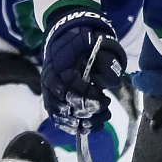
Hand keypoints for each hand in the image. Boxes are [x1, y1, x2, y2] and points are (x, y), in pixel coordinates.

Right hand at [40, 9, 125, 132]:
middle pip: (67, 106)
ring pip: (63, 116)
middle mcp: (50, 83)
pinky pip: (58, 119)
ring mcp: (49, 93)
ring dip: (84, 122)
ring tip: (102, 118)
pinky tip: (88, 126)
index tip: (106, 99)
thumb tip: (112, 83)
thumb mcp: (97, 43)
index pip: (72, 90)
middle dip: (89, 112)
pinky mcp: (51, 100)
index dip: (89, 99)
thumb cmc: (83, 40)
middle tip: (106, 109)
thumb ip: (105, 60)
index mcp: (59, 68)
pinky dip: (72, 126)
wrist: (64, 35)